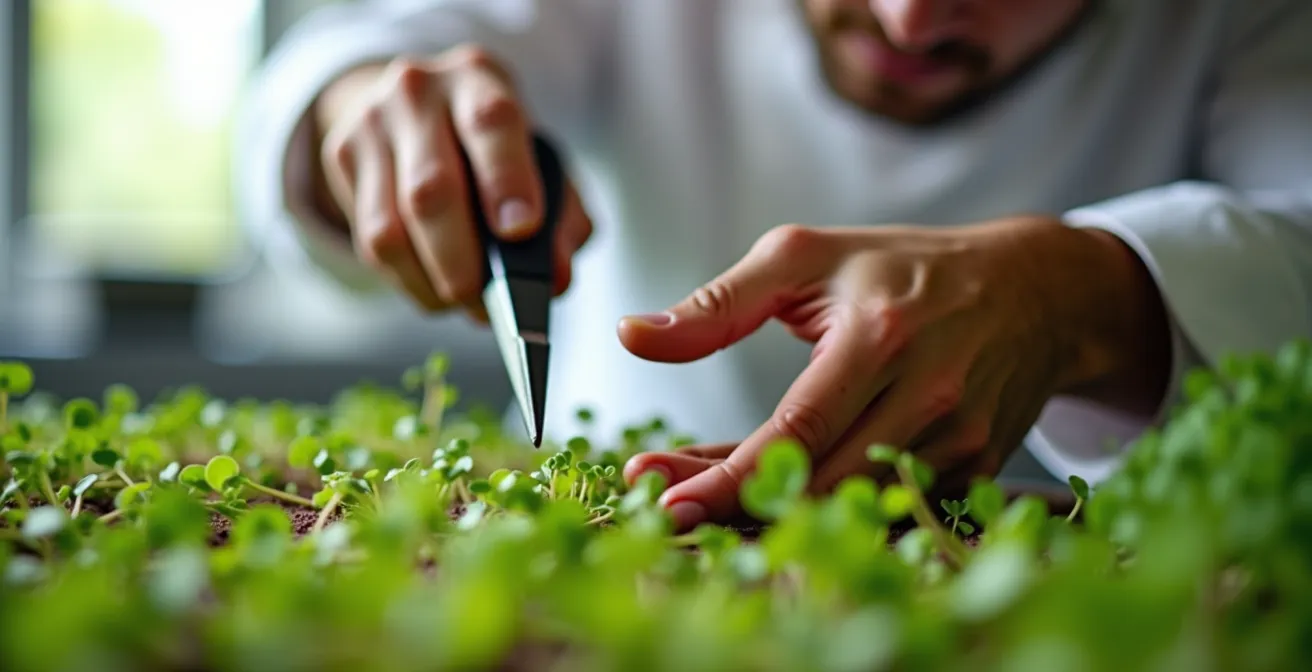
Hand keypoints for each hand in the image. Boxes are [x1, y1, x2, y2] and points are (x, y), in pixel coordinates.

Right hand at [316, 46, 592, 321]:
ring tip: (463, 304)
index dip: (506, 181)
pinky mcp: (341, 156)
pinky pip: (368, 240)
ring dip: (430, 282)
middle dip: (462, 260)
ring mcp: (371, 123)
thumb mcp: (537, 158)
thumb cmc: (494, 144)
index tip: (520, 231)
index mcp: (478, 79)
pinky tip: (433, 288)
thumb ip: (561, 216)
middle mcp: (417, 92)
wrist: (418, 105)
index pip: (490, 124)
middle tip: (487, 303)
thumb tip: (556, 279)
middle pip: (431, 188)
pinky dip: (406, 279)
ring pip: (389, 227)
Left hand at [617, 217, 1169, 531]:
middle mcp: (928, 397)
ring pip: (849, 508)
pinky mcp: (974, 471)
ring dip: (774, 514)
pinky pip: (886, 509)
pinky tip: (780, 496)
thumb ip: (719, 303)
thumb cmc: (904, 267)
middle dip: (732, 504)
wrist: (1034, 290)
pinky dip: (828, 510)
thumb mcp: (807, 256)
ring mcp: (958, 442)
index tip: (659, 496)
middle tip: (663, 504)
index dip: (724, 477)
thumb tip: (633, 336)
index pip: (794, 433)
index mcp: (881, 338)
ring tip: (709, 497)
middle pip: (818, 485)